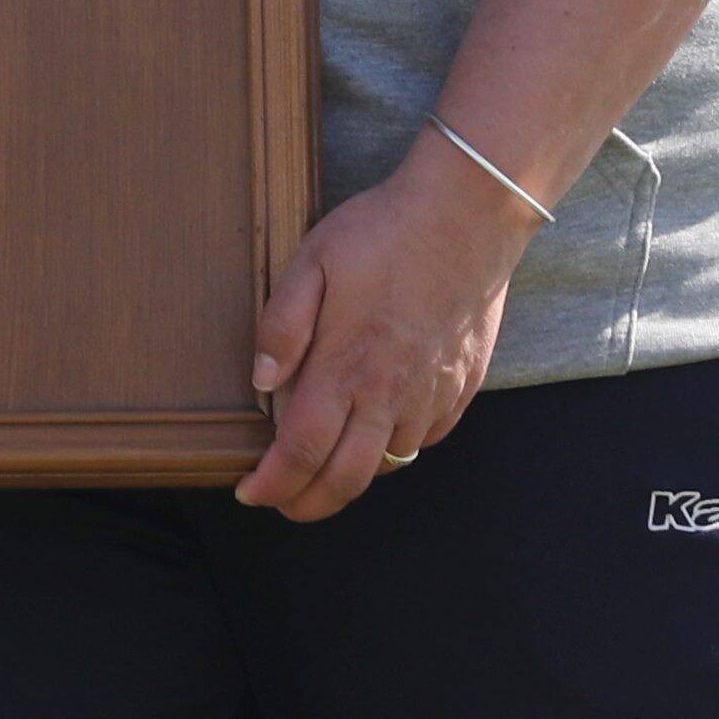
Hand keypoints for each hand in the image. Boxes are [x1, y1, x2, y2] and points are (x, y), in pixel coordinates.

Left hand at [237, 138, 523, 523]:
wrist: (468, 214)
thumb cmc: (384, 232)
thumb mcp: (312, 260)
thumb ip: (282, 325)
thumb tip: (262, 382)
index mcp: (347, 366)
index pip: (303, 451)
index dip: (273, 483)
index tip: (250, 491)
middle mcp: (392, 393)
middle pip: (347, 478)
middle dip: (309, 503)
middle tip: (283, 502)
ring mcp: (432, 393)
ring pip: (389, 463)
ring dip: (353, 474)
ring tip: (325, 463)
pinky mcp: (463, 385)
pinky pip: (426, 439)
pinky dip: (397, 448)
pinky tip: (379, 430)